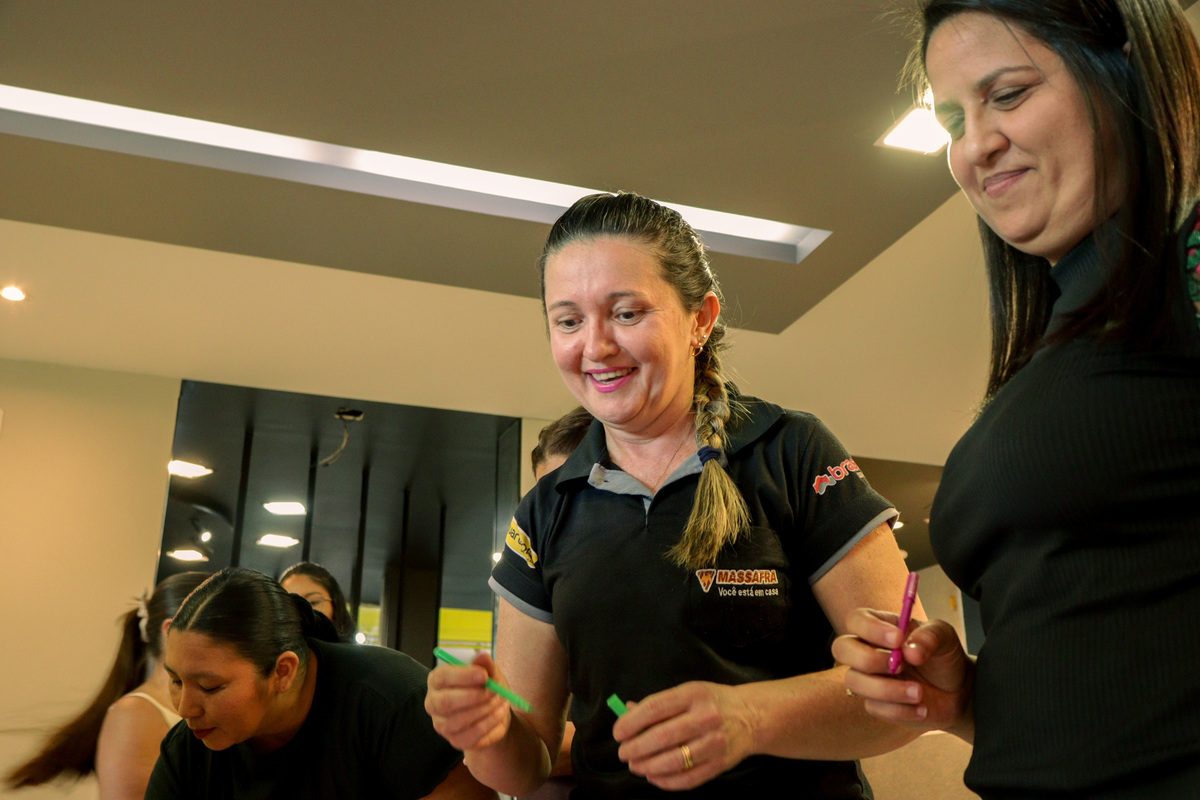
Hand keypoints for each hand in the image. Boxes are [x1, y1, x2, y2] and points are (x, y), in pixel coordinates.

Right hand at [425, 653, 512, 751]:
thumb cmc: (487, 688)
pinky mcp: (455, 740)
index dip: (462, 676)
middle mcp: (434, 702)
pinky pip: (470, 734)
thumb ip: (485, 665)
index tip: (483, 675)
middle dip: (473, 696)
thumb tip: (482, 655)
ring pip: (458, 720)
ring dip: (484, 709)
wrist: (495, 712)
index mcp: (438, 680)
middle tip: (494, 690)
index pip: (442, 678)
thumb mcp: (490, 673)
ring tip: (501, 700)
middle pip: (445, 702)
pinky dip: (489, 722)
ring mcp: (442, 724)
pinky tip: (499, 713)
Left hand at [613, 682, 754, 790]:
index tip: (619, 733)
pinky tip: (654, 777)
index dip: (632, 722)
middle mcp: (706, 717)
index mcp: (694, 694)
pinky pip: (689, 779)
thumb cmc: (711, 703)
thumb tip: (626, 713)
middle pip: (662, 736)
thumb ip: (658, 704)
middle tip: (624, 753)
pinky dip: (666, 781)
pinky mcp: (721, 764)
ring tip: (636, 766)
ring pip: (674, 761)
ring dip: (648, 767)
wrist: (752, 716)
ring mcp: (715, 742)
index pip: (655, 707)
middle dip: (636, 748)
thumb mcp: (688, 692)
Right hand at [831, 609, 973, 739]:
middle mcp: (867, 650)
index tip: (898, 639)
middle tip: (899, 665)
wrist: (958, 693)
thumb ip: (930, 637)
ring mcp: (868, 678)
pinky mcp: (876, 703)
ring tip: (919, 692)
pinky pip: (875, 707)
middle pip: (841, 649)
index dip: (870, 629)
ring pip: (855, 681)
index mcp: (880, 627)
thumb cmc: (945, 658)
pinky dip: (901, 710)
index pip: (856, 620)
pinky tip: (922, 708)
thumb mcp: (945, 637)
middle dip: (868, 658)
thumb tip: (911, 652)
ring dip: (888, 689)